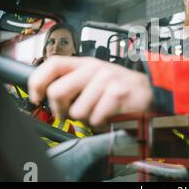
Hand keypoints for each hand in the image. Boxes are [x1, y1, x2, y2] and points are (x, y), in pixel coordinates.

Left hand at [28, 56, 152, 129]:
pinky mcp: (117, 94)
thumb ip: (73, 82)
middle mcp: (95, 68)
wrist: (152, 93)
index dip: (38, 82)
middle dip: (61, 110)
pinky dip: (102, 124)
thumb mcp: (96, 79)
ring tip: (100, 112)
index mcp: (86, 64)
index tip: (37, 97)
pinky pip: (95, 119)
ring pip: (77, 111)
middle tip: (71, 113)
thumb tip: (46, 95)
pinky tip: (111, 117)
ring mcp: (107, 80)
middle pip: (58, 91)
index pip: (53, 64)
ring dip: (87, 119)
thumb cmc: (121, 89)